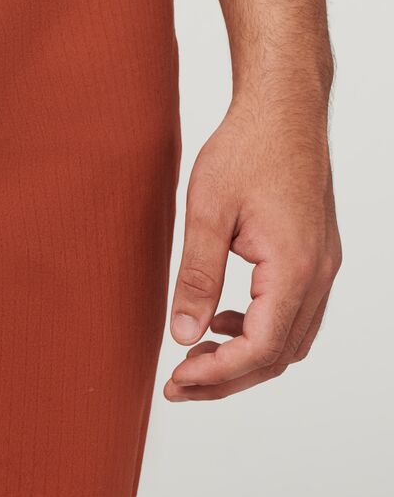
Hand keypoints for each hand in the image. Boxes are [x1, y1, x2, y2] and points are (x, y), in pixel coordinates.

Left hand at [164, 92, 341, 401]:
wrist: (283, 110)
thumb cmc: (245, 150)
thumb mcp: (206, 211)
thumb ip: (196, 277)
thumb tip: (183, 335)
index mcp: (293, 267)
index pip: (260, 349)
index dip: (217, 375)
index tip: (175, 382)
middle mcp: (317, 275)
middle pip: (278, 356)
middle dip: (227, 379)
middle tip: (177, 386)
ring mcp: (322, 268)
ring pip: (289, 340)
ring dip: (244, 359)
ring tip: (193, 359)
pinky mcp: (315, 258)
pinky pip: (293, 314)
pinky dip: (259, 331)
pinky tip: (222, 320)